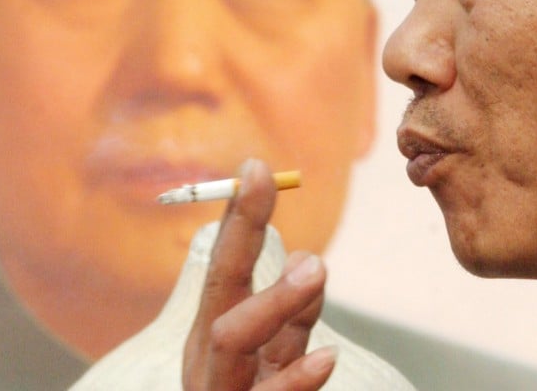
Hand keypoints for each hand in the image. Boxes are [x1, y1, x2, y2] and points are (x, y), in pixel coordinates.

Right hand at [182, 159, 334, 389]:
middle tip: (263, 180)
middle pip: (220, 287)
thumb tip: (311, 265)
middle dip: (240, 231)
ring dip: (274, 298)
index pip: (227, 265)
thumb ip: (293, 318)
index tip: (257, 166)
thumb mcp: (280, 358)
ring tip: (318, 268)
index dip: (241, 216)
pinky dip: (295, 379)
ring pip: (232, 340)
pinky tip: (326, 358)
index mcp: (217, 333)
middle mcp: (211, 358)